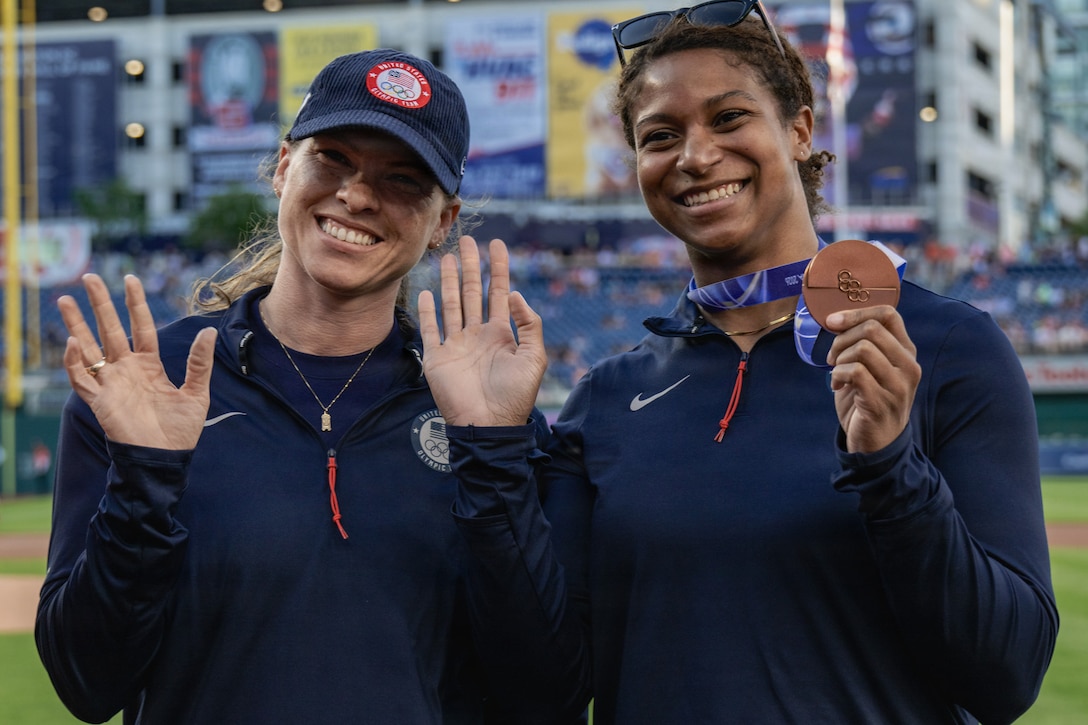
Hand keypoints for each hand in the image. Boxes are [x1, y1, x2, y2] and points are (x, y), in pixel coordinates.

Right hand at [59, 274, 217, 449]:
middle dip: (99, 304)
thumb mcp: (197, 393)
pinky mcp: (100, 402)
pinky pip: (82, 379)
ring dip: (76, 325)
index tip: (131, 279)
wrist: (165, 460)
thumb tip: (208, 329)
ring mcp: (111, 384)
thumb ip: (199, 362)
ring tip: (65, 300)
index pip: (140, 327)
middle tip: (89, 276)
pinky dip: (74, 363)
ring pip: (88, 348)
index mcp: (149, 365)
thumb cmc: (180, 430)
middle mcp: (126, 370)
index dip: (135, 304)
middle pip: (109, 330)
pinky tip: (72, 343)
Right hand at [418, 236, 546, 426]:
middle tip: (468, 240)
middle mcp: (477, 335)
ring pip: (451, 305)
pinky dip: (427, 311)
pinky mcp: (437, 358)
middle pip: (472, 293)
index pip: (499, 293)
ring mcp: (456, 345)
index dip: (499, 268)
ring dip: (450, 281)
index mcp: (501, 334)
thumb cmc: (514, 396)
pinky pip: (430, 330)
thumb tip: (516, 294)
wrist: (487, 426)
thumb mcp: (534, 358)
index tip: (498, 244)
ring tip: (448, 257)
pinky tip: (427, 292)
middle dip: (471, 266)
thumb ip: (529, 325)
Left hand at [824, 305, 920, 453]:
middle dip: (842, 339)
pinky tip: (837, 385)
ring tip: (837, 374)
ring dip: (839, 359)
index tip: (832, 322)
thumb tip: (836, 318)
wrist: (875, 442)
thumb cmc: (867, 398)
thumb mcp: (869, 366)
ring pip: (862, 349)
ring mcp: (898, 385)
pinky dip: (838, 375)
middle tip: (832, 357)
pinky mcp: (881, 402)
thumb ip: (862, 342)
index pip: (888, 314)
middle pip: (871, 329)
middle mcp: (908, 366)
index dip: (856, 313)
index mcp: (906, 351)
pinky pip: (855, 372)